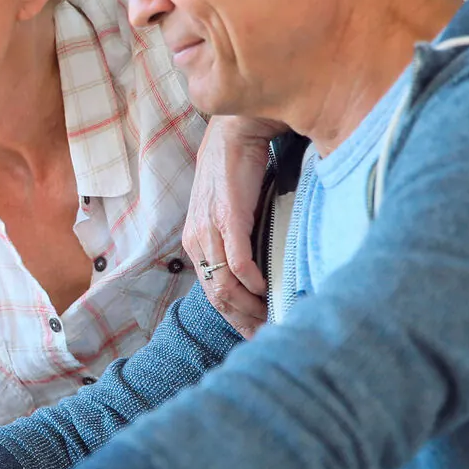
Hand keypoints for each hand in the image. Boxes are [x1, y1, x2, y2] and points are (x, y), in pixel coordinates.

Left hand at [183, 115, 286, 337]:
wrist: (236, 132)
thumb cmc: (237, 171)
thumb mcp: (231, 212)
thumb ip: (237, 240)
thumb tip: (258, 271)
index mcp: (196, 242)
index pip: (212, 292)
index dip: (233, 317)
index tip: (255, 334)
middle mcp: (197, 239)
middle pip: (216, 296)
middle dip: (242, 321)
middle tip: (266, 337)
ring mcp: (209, 229)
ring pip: (225, 284)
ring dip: (250, 307)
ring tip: (271, 320)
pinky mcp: (227, 217)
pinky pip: (238, 260)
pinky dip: (253, 280)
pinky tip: (267, 290)